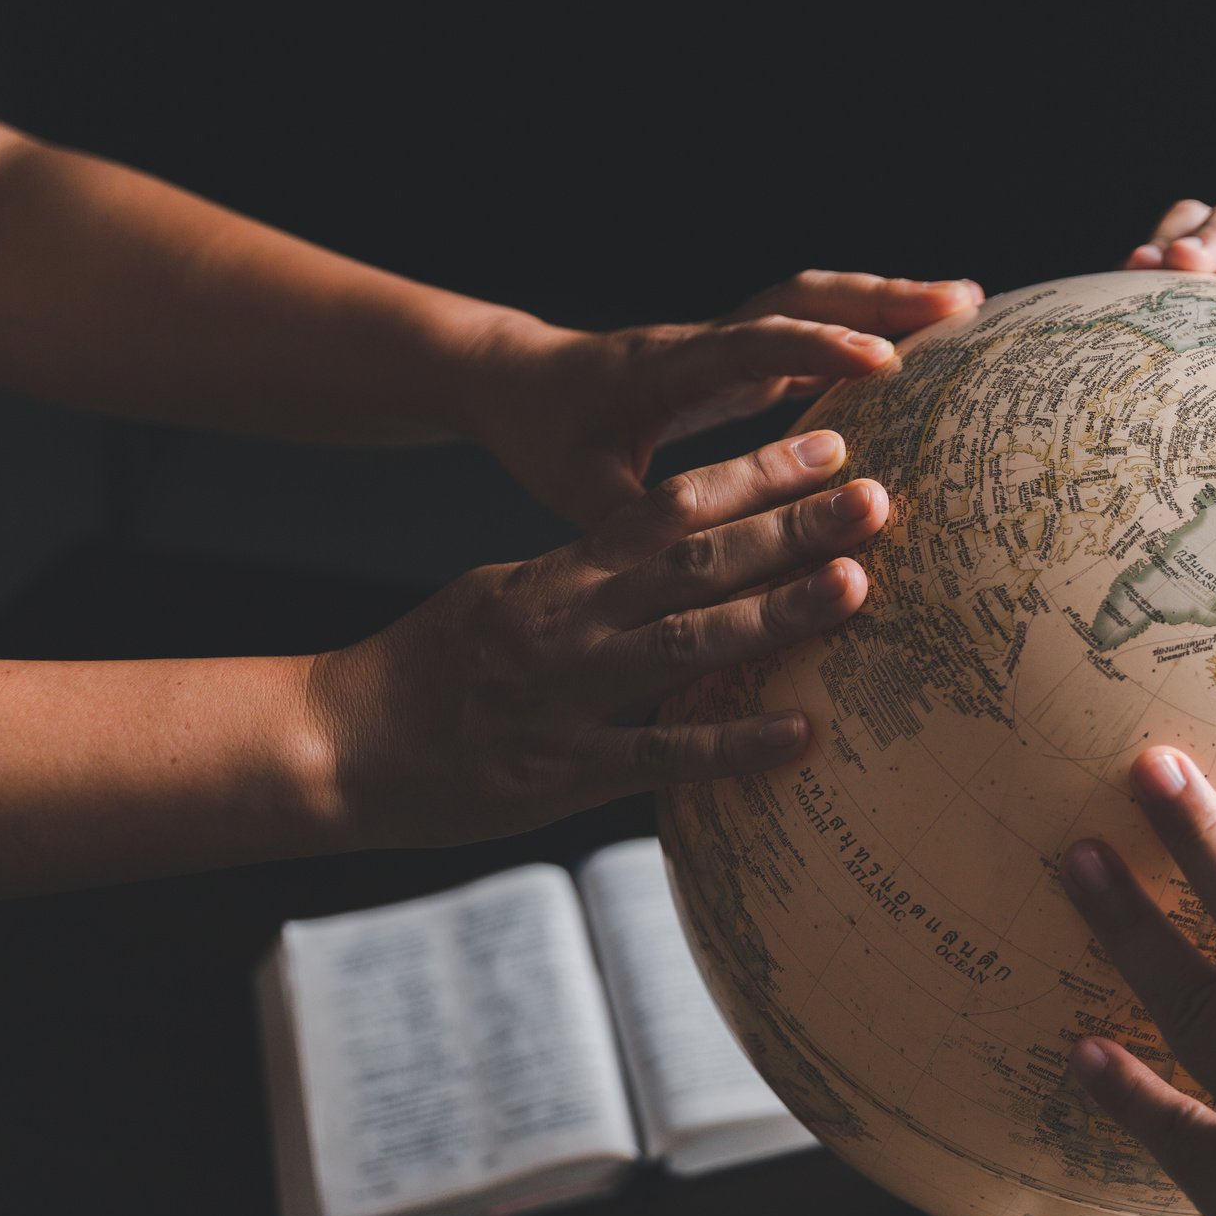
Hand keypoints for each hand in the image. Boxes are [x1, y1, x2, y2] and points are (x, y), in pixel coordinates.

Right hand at [306, 429, 884, 845]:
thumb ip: (589, 579)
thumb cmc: (431, 670)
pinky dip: (736, 743)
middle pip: (698, 562)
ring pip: (690, 643)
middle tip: (875, 499)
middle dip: (791, 529)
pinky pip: (664, 754)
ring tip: (856, 585)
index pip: (673, 507)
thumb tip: (669, 556)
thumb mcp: (506, 596)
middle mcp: (574, 620)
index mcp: (563, 573)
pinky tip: (803, 732)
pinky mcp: (568, 769)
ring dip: (777, 614)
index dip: (756, 475)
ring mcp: (573, 694)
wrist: (340, 741)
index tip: (830, 445)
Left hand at [458, 271, 981, 526]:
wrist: (516, 382)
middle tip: (964, 305)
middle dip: (883, 299)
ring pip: (814, 302)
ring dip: (887, 299)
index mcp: (664, 367)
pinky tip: (924, 340)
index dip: (815, 351)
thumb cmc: (542, 434)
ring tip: (967, 306)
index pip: (748, 346)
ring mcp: (726, 340)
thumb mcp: (574, 488)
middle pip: (800, 299)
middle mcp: (704, 339)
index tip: (882, 359)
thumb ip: (631, 520)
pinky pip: (813, 329)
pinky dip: (870, 325)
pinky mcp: (742, 356)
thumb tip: (693, 565)